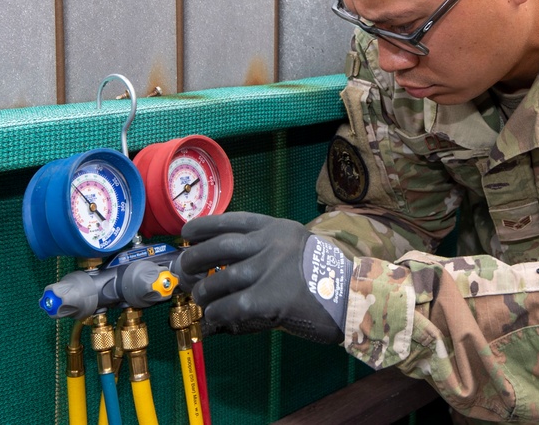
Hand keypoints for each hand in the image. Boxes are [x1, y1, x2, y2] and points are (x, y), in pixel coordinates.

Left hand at [180, 212, 351, 343]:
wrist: (354, 296)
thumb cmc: (327, 276)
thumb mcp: (297, 248)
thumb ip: (267, 251)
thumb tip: (227, 268)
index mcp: (276, 228)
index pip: (231, 220)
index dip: (203, 226)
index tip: (187, 234)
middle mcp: (269, 244)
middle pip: (217, 247)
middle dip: (193, 259)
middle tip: (184, 270)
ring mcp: (267, 270)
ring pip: (218, 280)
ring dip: (203, 292)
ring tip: (200, 298)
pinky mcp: (266, 298)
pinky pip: (229, 307)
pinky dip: (216, 314)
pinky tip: (215, 318)